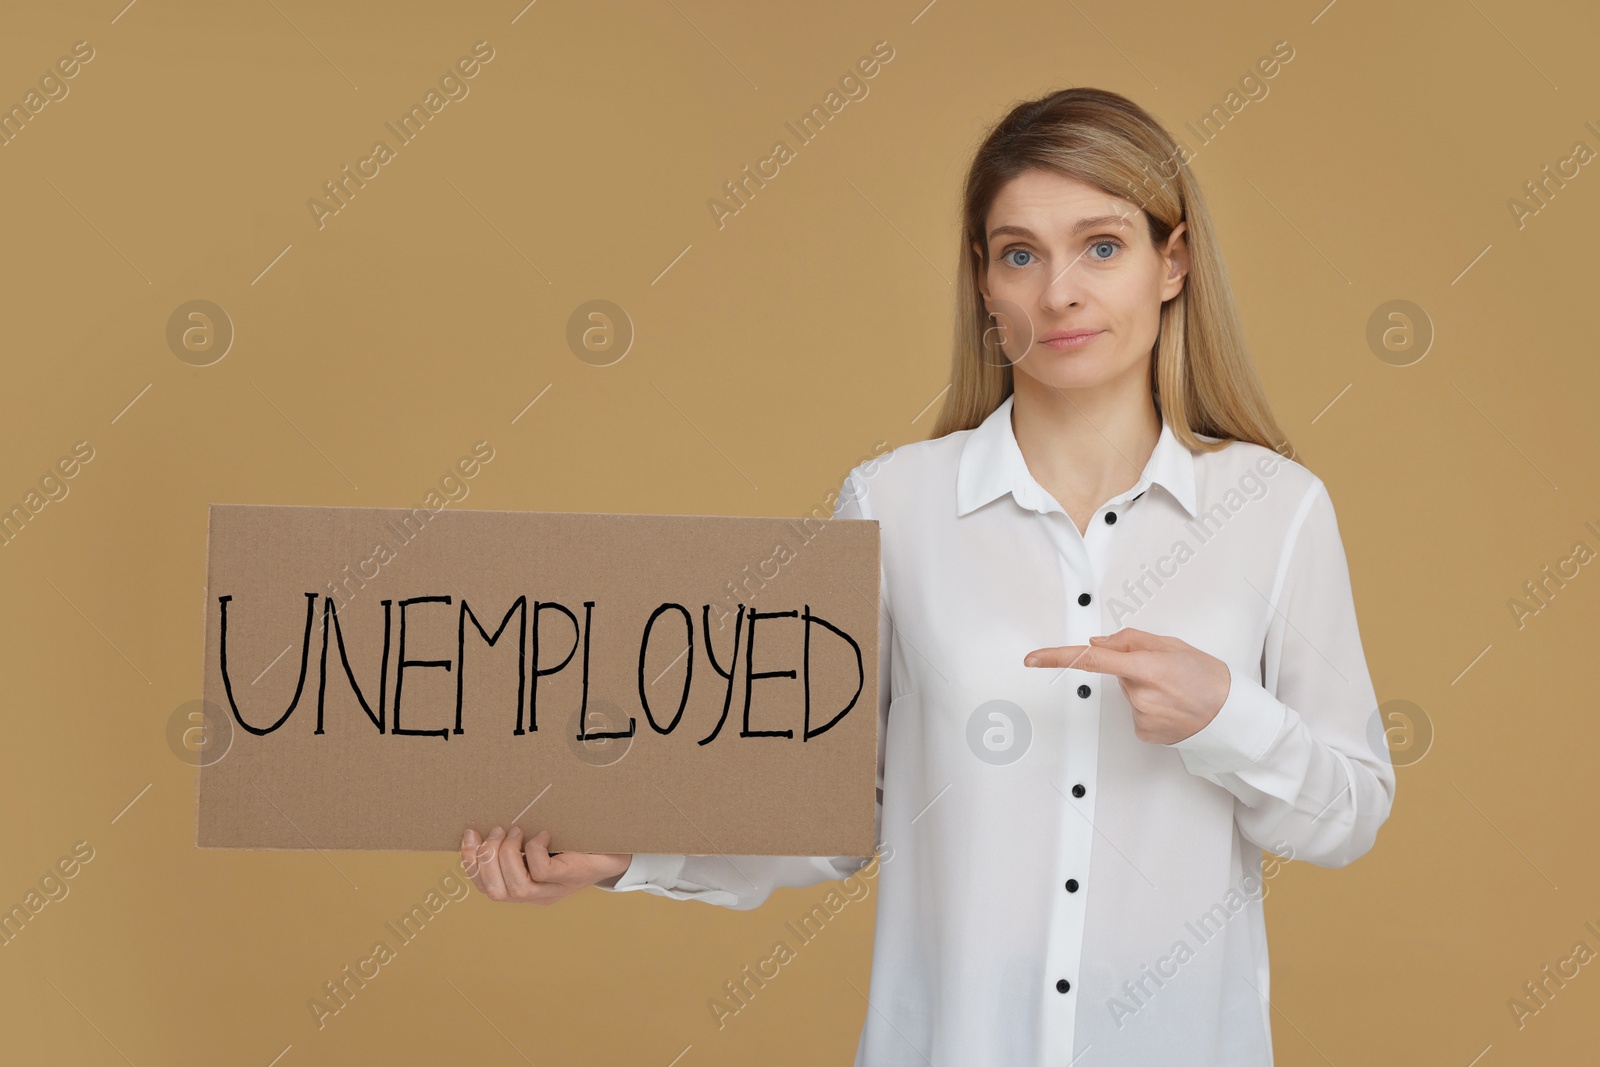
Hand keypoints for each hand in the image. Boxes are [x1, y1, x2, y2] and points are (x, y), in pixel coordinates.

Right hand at [460, 826, 631, 904]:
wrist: (617, 850)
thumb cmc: (576, 844)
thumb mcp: (543, 844)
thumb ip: (519, 842)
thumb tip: (488, 822)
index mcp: (525, 890)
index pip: (487, 888)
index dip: (471, 864)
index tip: (469, 835)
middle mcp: (537, 896)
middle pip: (496, 892)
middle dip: (487, 858)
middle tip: (498, 830)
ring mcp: (554, 891)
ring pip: (517, 886)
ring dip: (508, 854)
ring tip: (516, 830)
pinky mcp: (570, 878)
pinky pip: (542, 872)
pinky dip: (535, 850)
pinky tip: (543, 835)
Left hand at [1022, 627, 1230, 744]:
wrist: (1231, 714)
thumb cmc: (1207, 676)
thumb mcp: (1172, 645)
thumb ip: (1130, 640)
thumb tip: (1097, 643)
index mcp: (1147, 668)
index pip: (1092, 660)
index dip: (1058, 658)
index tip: (1033, 659)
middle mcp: (1141, 695)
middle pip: (1116, 673)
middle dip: (1132, 668)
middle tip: (1165, 672)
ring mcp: (1141, 717)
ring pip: (1127, 693)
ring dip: (1143, 687)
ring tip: (1173, 690)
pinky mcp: (1143, 733)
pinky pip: (1135, 712)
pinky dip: (1149, 706)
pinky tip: (1170, 706)